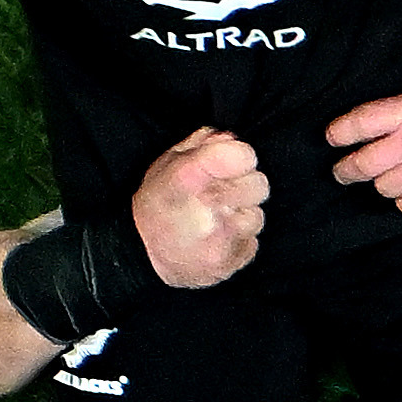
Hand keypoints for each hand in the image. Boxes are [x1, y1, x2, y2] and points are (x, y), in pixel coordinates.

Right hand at [131, 126, 268, 286]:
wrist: (143, 257)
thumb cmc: (157, 205)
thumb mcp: (167, 163)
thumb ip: (202, 144)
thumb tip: (231, 139)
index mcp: (189, 176)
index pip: (243, 155)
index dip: (242, 156)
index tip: (234, 162)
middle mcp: (206, 206)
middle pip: (258, 185)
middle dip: (244, 186)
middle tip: (222, 194)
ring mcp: (219, 238)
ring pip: (256, 216)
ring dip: (241, 215)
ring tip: (215, 219)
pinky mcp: (228, 262)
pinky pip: (252, 242)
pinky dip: (238, 240)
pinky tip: (216, 239)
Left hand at [326, 87, 401, 216]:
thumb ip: (394, 110)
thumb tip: (356, 128)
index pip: (360, 124)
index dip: (339, 133)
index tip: (332, 138)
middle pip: (363, 164)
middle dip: (345, 170)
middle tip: (341, 172)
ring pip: (383, 187)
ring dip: (384, 181)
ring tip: (398, 172)